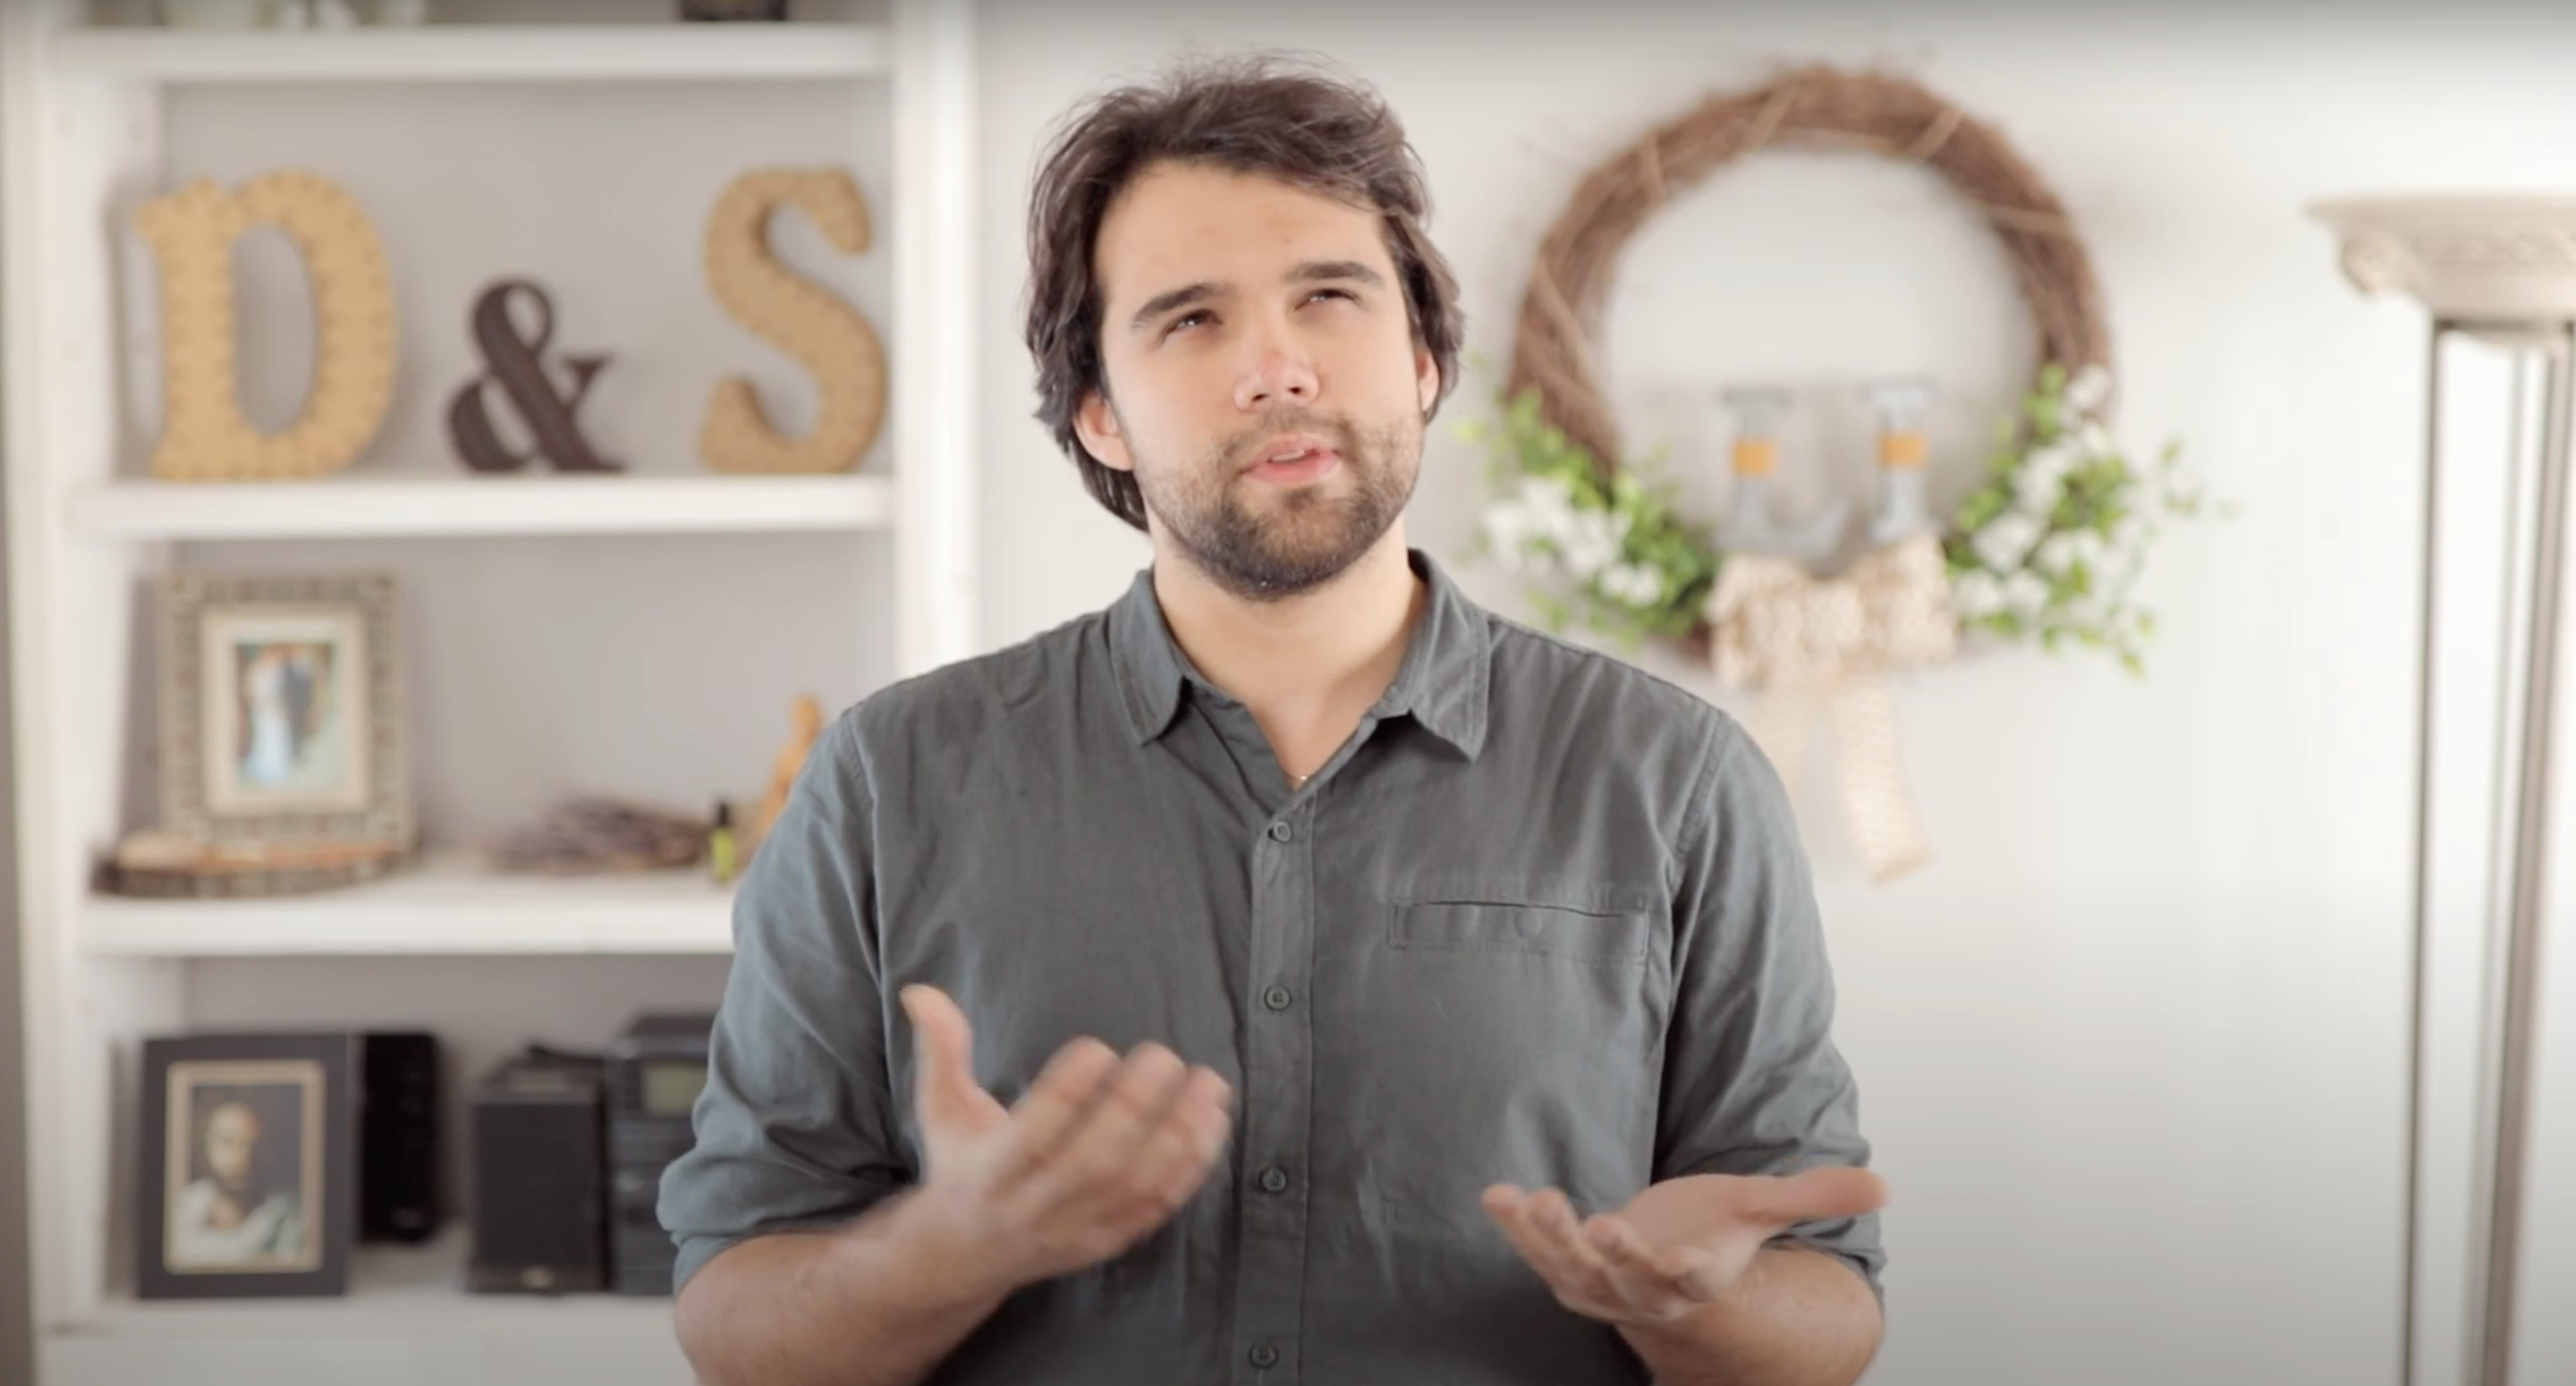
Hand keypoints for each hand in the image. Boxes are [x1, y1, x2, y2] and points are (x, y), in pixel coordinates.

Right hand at [897, 985, 1233, 1295]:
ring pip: (1137, 1185)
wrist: (966, 1255)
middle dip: (1136, 1106)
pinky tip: (1214, 1121)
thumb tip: (922, 993)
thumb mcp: (941, 1110)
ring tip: (1207, 1082)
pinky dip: (1194, 1165)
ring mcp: (1078, 1227)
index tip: (1097, 1046)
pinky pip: (1161, 1206)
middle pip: (1094, 1161)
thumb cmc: (961, 1164)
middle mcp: (1036, 1204)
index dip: (1068, 1091)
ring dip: (1180, 1133)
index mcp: (991, 1170)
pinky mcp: (1111, 1239)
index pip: (1033, 1134)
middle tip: (1165, 1055)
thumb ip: (941, 1050)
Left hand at [1483, 1167, 1887, 1326]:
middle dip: (1611, 1255)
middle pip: (1626, 1278)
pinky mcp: (1566, 1268)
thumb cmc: (1715, 1231)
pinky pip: (1534, 1251)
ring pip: (1572, 1270)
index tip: (1679, 1255)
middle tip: (1596, 1226)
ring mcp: (1600, 1284)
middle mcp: (1645, 1289)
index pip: (1692, 1278)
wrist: (1668, 1264)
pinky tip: (1495, 1193)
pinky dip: (1514, 1227)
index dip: (1681, 1267)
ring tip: (1534, 1201)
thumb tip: (1885, 1184)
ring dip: (1549, 1239)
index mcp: (1697, 1276)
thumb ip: (1815, 1195)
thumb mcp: (1763, 1209)